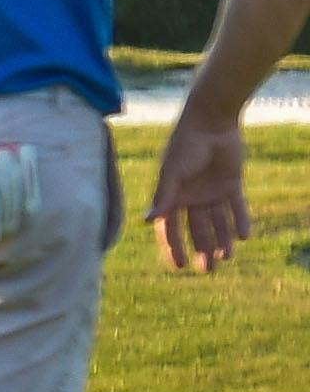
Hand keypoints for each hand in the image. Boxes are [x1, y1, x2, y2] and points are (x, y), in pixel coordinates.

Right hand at [157, 115, 251, 275]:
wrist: (211, 122)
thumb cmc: (185, 145)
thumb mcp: (172, 173)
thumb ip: (163, 197)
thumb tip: (147, 221)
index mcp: (173, 195)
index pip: (170, 227)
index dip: (173, 246)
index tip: (180, 266)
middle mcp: (192, 196)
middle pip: (197, 229)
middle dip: (202, 249)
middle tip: (208, 270)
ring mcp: (212, 191)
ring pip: (218, 222)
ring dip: (223, 239)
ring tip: (227, 257)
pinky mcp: (232, 184)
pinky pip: (237, 207)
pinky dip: (241, 220)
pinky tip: (244, 236)